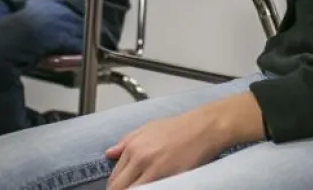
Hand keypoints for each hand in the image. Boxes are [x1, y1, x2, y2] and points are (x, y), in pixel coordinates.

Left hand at [104, 93, 264, 188]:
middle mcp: (139, 158)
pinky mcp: (169, 178)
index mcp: (132, 146)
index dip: (115, 187)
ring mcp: (154, 170)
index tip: (118, 189)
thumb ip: (126, 141)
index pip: (114, 177)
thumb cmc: (178, 127)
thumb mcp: (147, 128)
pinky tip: (150, 189)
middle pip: (119, 187)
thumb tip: (110, 153)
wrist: (202, 128)